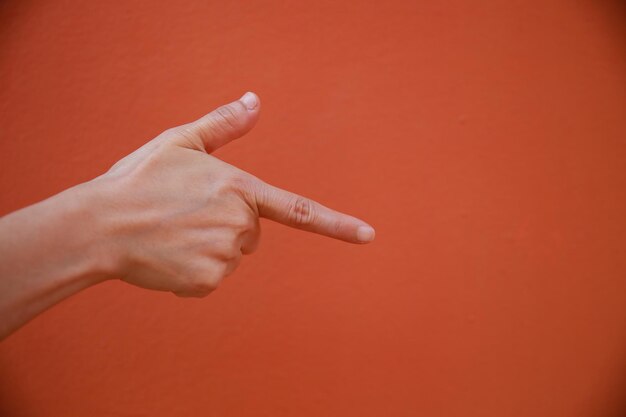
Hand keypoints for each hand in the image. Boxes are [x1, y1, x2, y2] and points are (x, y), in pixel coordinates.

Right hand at [94, 92, 374, 296]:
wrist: (99, 225)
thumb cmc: (139, 180)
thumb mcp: (180, 142)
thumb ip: (223, 124)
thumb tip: (255, 100)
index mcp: (240, 189)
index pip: (299, 210)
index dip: (337, 224)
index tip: (369, 236)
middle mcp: (240, 224)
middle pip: (250, 233)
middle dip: (226, 226)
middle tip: (184, 216)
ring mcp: (224, 256)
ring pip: (230, 256)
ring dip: (207, 249)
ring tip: (171, 235)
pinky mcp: (206, 282)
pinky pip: (209, 279)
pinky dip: (192, 272)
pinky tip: (167, 256)